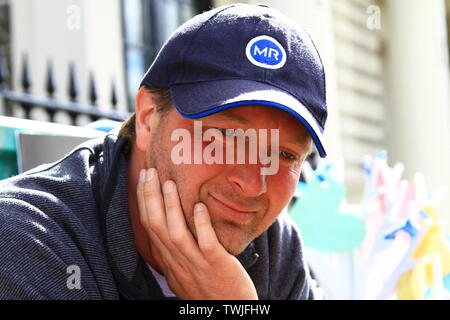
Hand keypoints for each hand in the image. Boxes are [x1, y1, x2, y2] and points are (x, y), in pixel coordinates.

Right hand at [136, 168, 257, 299]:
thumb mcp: (183, 271)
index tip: (143, 177)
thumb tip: (166, 230)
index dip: (144, 200)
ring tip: (169, 183)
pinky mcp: (217, 266)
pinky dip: (202, 225)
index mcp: (169, 259)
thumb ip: (174, 251)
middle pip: (157, 226)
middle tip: (150, 171)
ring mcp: (196, 263)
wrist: (226, 311)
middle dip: (150, 197)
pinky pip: (207, 245)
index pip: (150, 226)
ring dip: (171, 207)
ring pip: (176, 234)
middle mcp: (177, 261)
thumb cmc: (207, 288)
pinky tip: (201, 206)